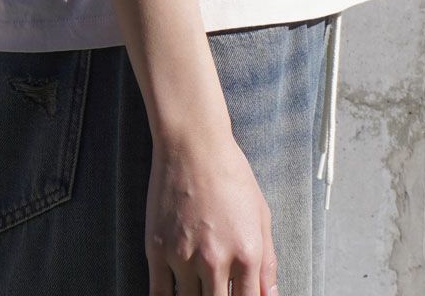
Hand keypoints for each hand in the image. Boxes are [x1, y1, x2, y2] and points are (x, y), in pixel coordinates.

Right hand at [145, 123, 278, 295]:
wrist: (192, 143)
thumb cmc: (230, 174)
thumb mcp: (261, 215)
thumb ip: (268, 263)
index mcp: (247, 253)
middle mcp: (215, 260)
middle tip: (218, 290)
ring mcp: (183, 256)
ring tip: (200, 287)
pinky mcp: (157, 250)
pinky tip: (176, 294)